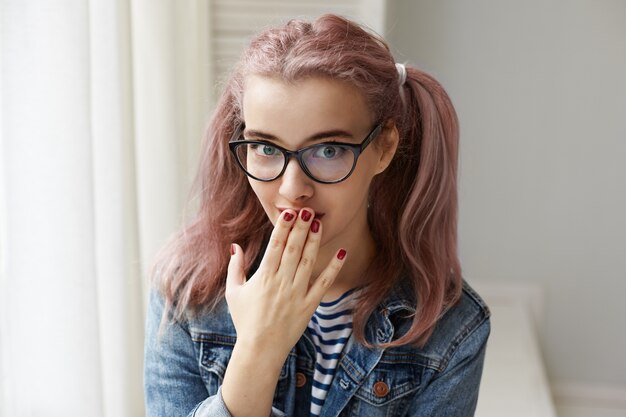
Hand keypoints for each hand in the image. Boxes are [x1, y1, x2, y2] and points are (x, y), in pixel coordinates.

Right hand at [225, 208, 345, 363]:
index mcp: (264, 276)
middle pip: (294, 249)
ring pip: (308, 262)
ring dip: (314, 241)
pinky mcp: (308, 305)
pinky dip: (333, 269)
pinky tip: (341, 253)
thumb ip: (235, 267)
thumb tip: (235, 246)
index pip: (276, 246)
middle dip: (301, 228)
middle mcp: (281, 282)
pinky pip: (323, 284)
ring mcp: (296, 293)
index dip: (283, 228)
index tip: (289, 212)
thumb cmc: (245, 320)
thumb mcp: (234, 292)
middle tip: (307, 210)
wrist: (260, 349)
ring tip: (319, 223)